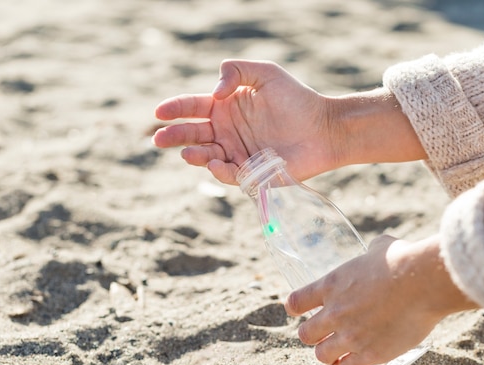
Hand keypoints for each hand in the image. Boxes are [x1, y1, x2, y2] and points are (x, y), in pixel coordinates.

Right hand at [152, 60, 339, 184]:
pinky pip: (229, 174)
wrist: (323, 128)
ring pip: (206, 156)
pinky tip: (215, 162)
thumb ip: (237, 71)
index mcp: (226, 107)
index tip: (159, 112)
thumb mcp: (266, 73)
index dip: (175, 109)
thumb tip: (215, 93)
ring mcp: (237, 153)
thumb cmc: (296, 99)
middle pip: (193, 134)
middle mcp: (227, 131)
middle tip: (159, 138)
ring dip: (194, 154)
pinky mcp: (250, 173)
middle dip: (174, 136)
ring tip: (187, 152)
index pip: (193, 107)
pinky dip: (220, 171)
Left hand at [284, 234, 477, 364]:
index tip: (299, 310)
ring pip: (321, 355)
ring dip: (326, 354)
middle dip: (312, 334)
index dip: (295, 308)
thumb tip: (377, 251)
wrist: (424, 282)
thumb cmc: (403, 260)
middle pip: (305, 334)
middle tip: (322, 334)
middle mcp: (335, 312)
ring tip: (335, 353)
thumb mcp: (380, 248)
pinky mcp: (370, 354)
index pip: (295, 302)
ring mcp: (350, 336)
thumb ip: (371, 252)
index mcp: (331, 285)